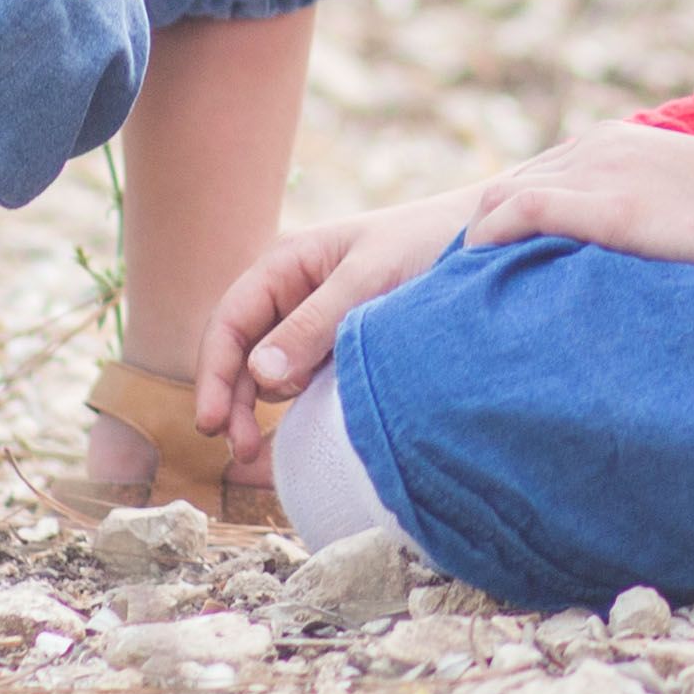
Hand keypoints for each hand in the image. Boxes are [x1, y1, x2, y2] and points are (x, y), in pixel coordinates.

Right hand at [199, 187, 477, 439]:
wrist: (482, 243)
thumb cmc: (425, 245)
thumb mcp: (369, 280)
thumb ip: (316, 324)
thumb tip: (261, 373)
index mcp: (287, 263)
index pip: (231, 319)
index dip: (214, 372)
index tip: (212, 421)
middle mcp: (290, 291)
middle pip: (239, 350)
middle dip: (230, 398)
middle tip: (239, 450)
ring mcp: (310, 320)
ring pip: (263, 369)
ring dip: (252, 406)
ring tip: (253, 450)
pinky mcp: (335, 344)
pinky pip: (297, 376)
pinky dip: (286, 402)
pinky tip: (288, 426)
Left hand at [463, 122, 693, 271]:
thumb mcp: (691, 205)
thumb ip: (651, 216)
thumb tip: (637, 262)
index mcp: (619, 143)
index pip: (537, 177)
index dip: (505, 220)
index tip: (486, 267)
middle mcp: (600, 147)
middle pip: (507, 184)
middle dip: (478, 231)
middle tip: (459, 286)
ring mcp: (604, 172)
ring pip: (503, 195)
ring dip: (474, 239)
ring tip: (457, 289)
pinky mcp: (612, 206)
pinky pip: (522, 212)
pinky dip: (488, 239)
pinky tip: (474, 273)